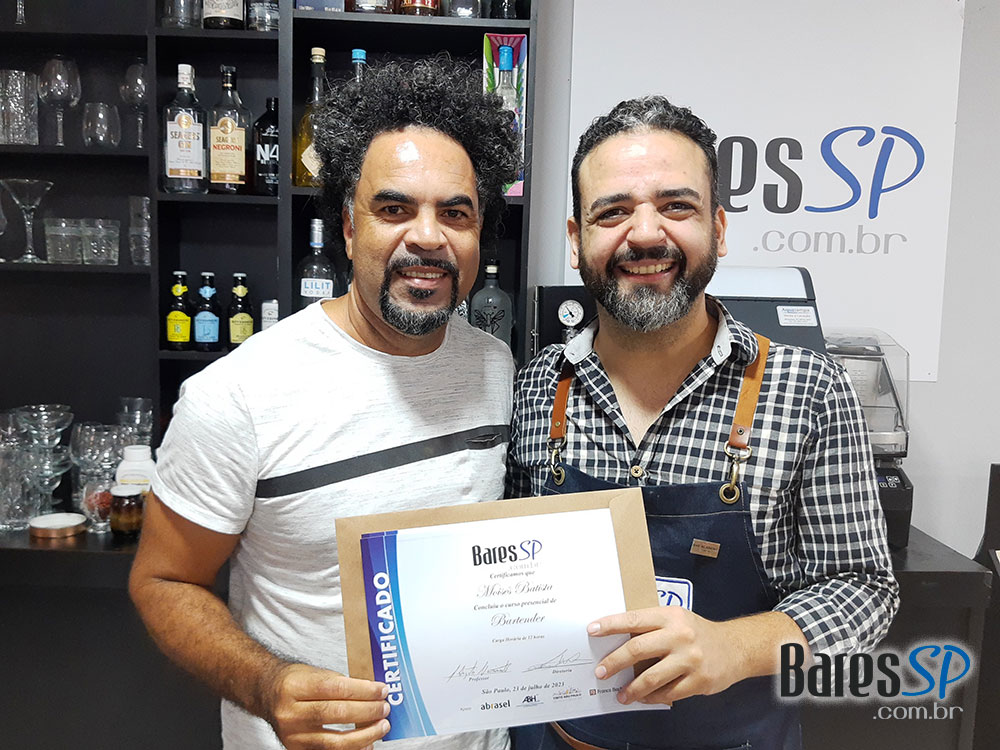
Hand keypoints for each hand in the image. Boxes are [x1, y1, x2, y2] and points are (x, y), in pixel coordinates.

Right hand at [265, 663, 390, 748]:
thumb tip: (373, 693)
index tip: (382, 690)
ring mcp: (292, 735)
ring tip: (381, 727)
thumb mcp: (313, 672)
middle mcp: (290, 712)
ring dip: (364, 735)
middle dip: (367, 711)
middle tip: (384, 708)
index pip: (336, 688)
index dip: (363, 690)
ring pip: (334, 741)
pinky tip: (366, 744)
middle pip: (336, 713)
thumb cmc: (295, 681)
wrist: (267, 694)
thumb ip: (340, 683)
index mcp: (295, 686)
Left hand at [588, 606, 742, 705]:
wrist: (736, 648)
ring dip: (632, 688)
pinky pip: (668, 693)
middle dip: (614, 662)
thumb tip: (617, 640)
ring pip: (651, 677)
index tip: (592, 630)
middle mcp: (680, 635)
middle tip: (601, 671)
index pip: (633, 619)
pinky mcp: (699, 680)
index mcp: (670, 616)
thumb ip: (652, 627)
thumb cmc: (698, 633)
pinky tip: (644, 698)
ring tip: (621, 694)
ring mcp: (690, 659)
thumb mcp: (676, 619)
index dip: (610, 625)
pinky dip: (653, 697)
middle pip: (637, 648)